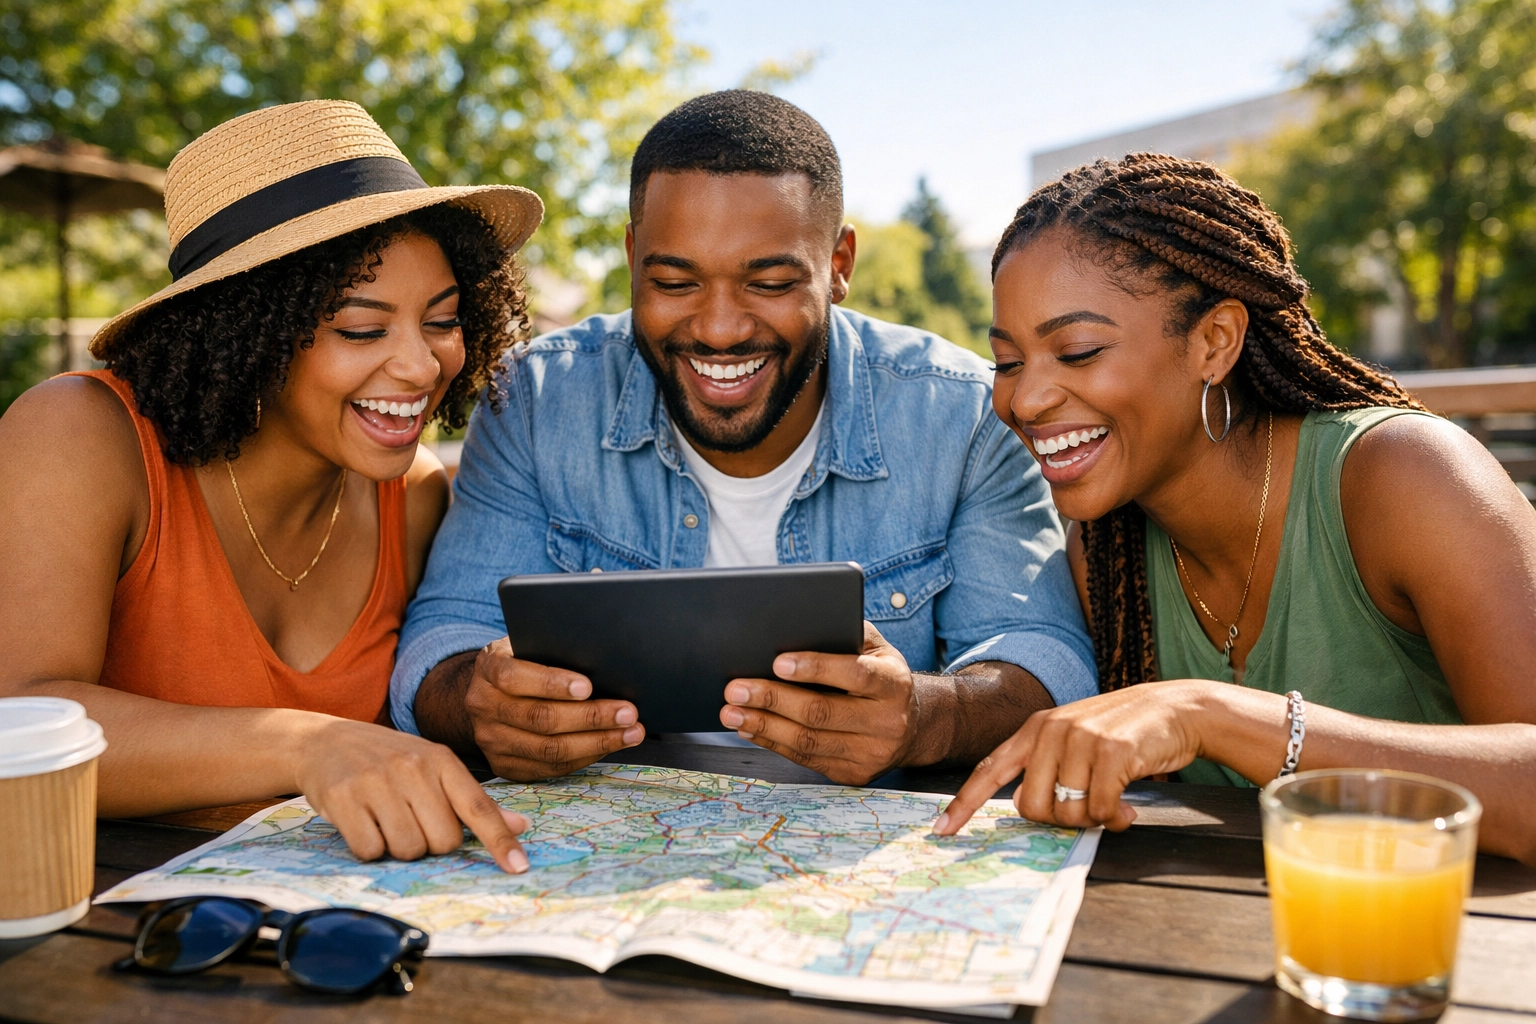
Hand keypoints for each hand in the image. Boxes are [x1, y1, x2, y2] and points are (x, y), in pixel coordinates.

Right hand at [293, 718, 530, 872]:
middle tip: (411, 821)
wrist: (326, 741)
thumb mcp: (433, 768)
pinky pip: (370, 850)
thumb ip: (473, 800)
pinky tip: (363, 823)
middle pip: (443, 840)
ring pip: (408, 849)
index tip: (519, 867)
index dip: (500, 841)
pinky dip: (368, 848)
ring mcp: (377, 782)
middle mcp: (413, 768)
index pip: (478, 807)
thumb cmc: (389, 760)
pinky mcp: (344, 798)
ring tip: (386, 820)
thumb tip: (521, 826)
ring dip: (398, 848)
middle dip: (430, 844)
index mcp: (441, 761)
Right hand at [464, 637, 644, 780]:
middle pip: (540, 718)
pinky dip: (585, 758)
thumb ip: (555, 650)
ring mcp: (490, 739)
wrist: (492, 690)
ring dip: (597, 742)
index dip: (552, 683)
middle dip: (590, 717)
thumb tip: (604, 661)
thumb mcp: (531, 644)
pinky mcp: (503, 764)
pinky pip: (549, 768)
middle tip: (627, 713)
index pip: (515, 677)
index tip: (588, 686)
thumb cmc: (525, 660)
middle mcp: (483, 705)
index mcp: (488, 668)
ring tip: (631, 733)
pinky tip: (609, 745)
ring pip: (548, 749)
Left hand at [719, 621, 918, 784]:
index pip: (854, 673)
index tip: (777, 662)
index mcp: (894, 682)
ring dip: (763, 726)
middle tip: (736, 689)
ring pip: (809, 741)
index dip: (815, 667)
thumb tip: (792, 630)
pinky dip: (773, 743)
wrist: (910, 725)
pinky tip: (750, 729)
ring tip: (731, 712)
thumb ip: (843, 634)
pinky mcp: (854, 774)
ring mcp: (872, 753)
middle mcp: (888, 721)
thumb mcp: (874, 648)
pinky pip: (806, 760)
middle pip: (822, 712)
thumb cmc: (879, 675)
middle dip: (773, 699)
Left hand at [933, 680, 1208, 835]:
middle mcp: (1052, 730)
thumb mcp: (1075, 740)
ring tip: (1114, 802)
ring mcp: (1081, 738)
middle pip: (1032, 806)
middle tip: (1088, 810)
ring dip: (1094, 819)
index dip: (965, 802)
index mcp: (1036, 729)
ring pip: (1067, 811)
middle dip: (1060, 821)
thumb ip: (1046, 768)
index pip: (991, 768)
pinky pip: (1101, 809)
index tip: (942, 829)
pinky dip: (1115, 818)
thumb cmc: (1124, 733)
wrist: (1177, 709)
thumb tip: (1026, 807)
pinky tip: (1129, 806)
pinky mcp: (1112, 751)